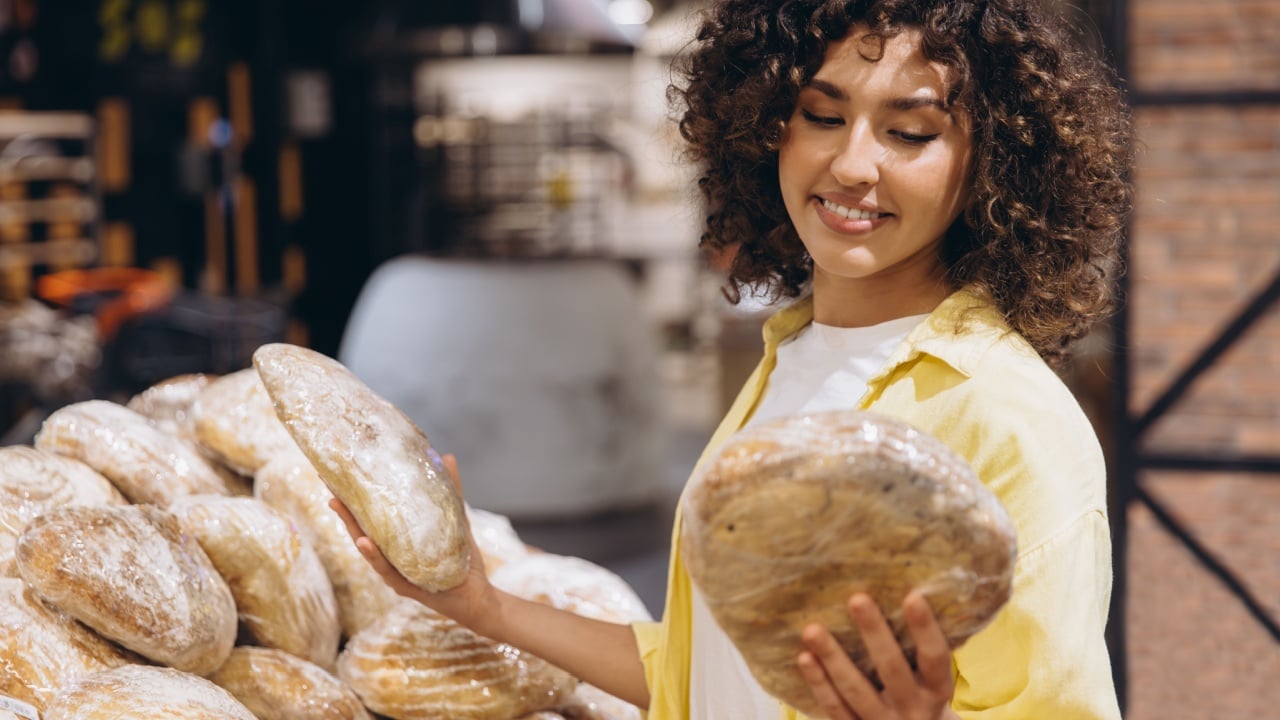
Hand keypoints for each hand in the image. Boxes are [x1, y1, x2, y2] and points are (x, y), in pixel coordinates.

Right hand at [328, 453, 498, 633]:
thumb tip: (446, 456)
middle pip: (362, 532)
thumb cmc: (463, 561)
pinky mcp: (406, 588)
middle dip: (345, 511)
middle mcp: (391, 558)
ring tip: (339, 507)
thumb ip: (451, 492)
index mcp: (398, 543)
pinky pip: (388, 571)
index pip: (371, 518)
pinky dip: (375, 556)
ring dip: (353, 529)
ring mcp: (396, 574)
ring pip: (369, 551)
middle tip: (329, 486)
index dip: (354, 499)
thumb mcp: (456, 521)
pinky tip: (364, 541)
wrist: (479, 597)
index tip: (338, 476)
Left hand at [797, 592, 957, 719]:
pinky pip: (836, 709)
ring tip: (813, 629)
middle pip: (892, 669)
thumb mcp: (930, 678)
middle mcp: (914, 709)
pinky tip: (805, 658)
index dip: (925, 629)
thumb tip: (907, 590)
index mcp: (937, 689)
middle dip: (874, 633)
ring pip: (856, 690)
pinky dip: (819, 684)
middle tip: (857, 598)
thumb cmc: (920, 694)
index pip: (935, 658)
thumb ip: (919, 648)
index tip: (913, 596)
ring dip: (833, 658)